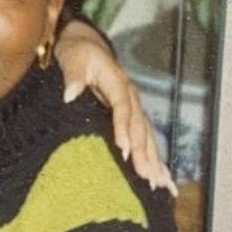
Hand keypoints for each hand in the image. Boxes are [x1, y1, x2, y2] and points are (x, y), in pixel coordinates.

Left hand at [55, 20, 175, 194]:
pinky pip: (145, 140)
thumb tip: (69, 94)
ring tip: (161, 185)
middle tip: (147, 177)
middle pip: (140, 127)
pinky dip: (154, 160)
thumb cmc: (77, 53)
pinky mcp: (132, 117)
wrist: (87, 46)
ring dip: (154, 161)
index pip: (122, 106)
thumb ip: (73, 75)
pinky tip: (162, 179)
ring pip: (147, 137)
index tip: (122, 148)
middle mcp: (131, 97)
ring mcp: (134, 107)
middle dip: (144, 153)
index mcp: (117, 82)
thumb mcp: (73, 57)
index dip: (123, 127)